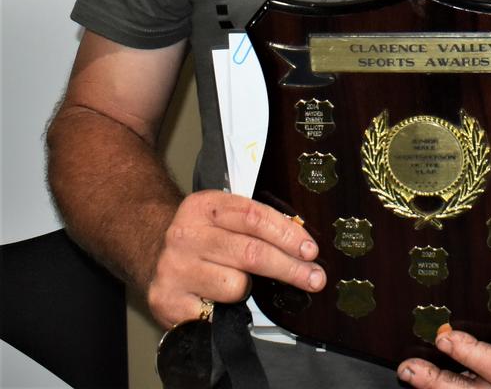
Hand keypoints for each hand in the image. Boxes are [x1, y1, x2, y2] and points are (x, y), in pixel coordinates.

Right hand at [147, 190, 325, 327]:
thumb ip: (254, 223)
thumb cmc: (200, 236)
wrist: (148, 249)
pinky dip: (224, 311)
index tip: (310, 250)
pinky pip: (214, 313)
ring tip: (238, 283)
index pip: (254, 216)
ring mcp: (175, 268)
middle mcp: (186, 234)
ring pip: (235, 285)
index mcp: (204, 205)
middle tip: (314, 278)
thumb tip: (301, 244)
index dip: (287, 234)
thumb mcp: (221, 215)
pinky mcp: (167, 300)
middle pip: (251, 252)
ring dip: (248, 289)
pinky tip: (218, 304)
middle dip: (289, 268)